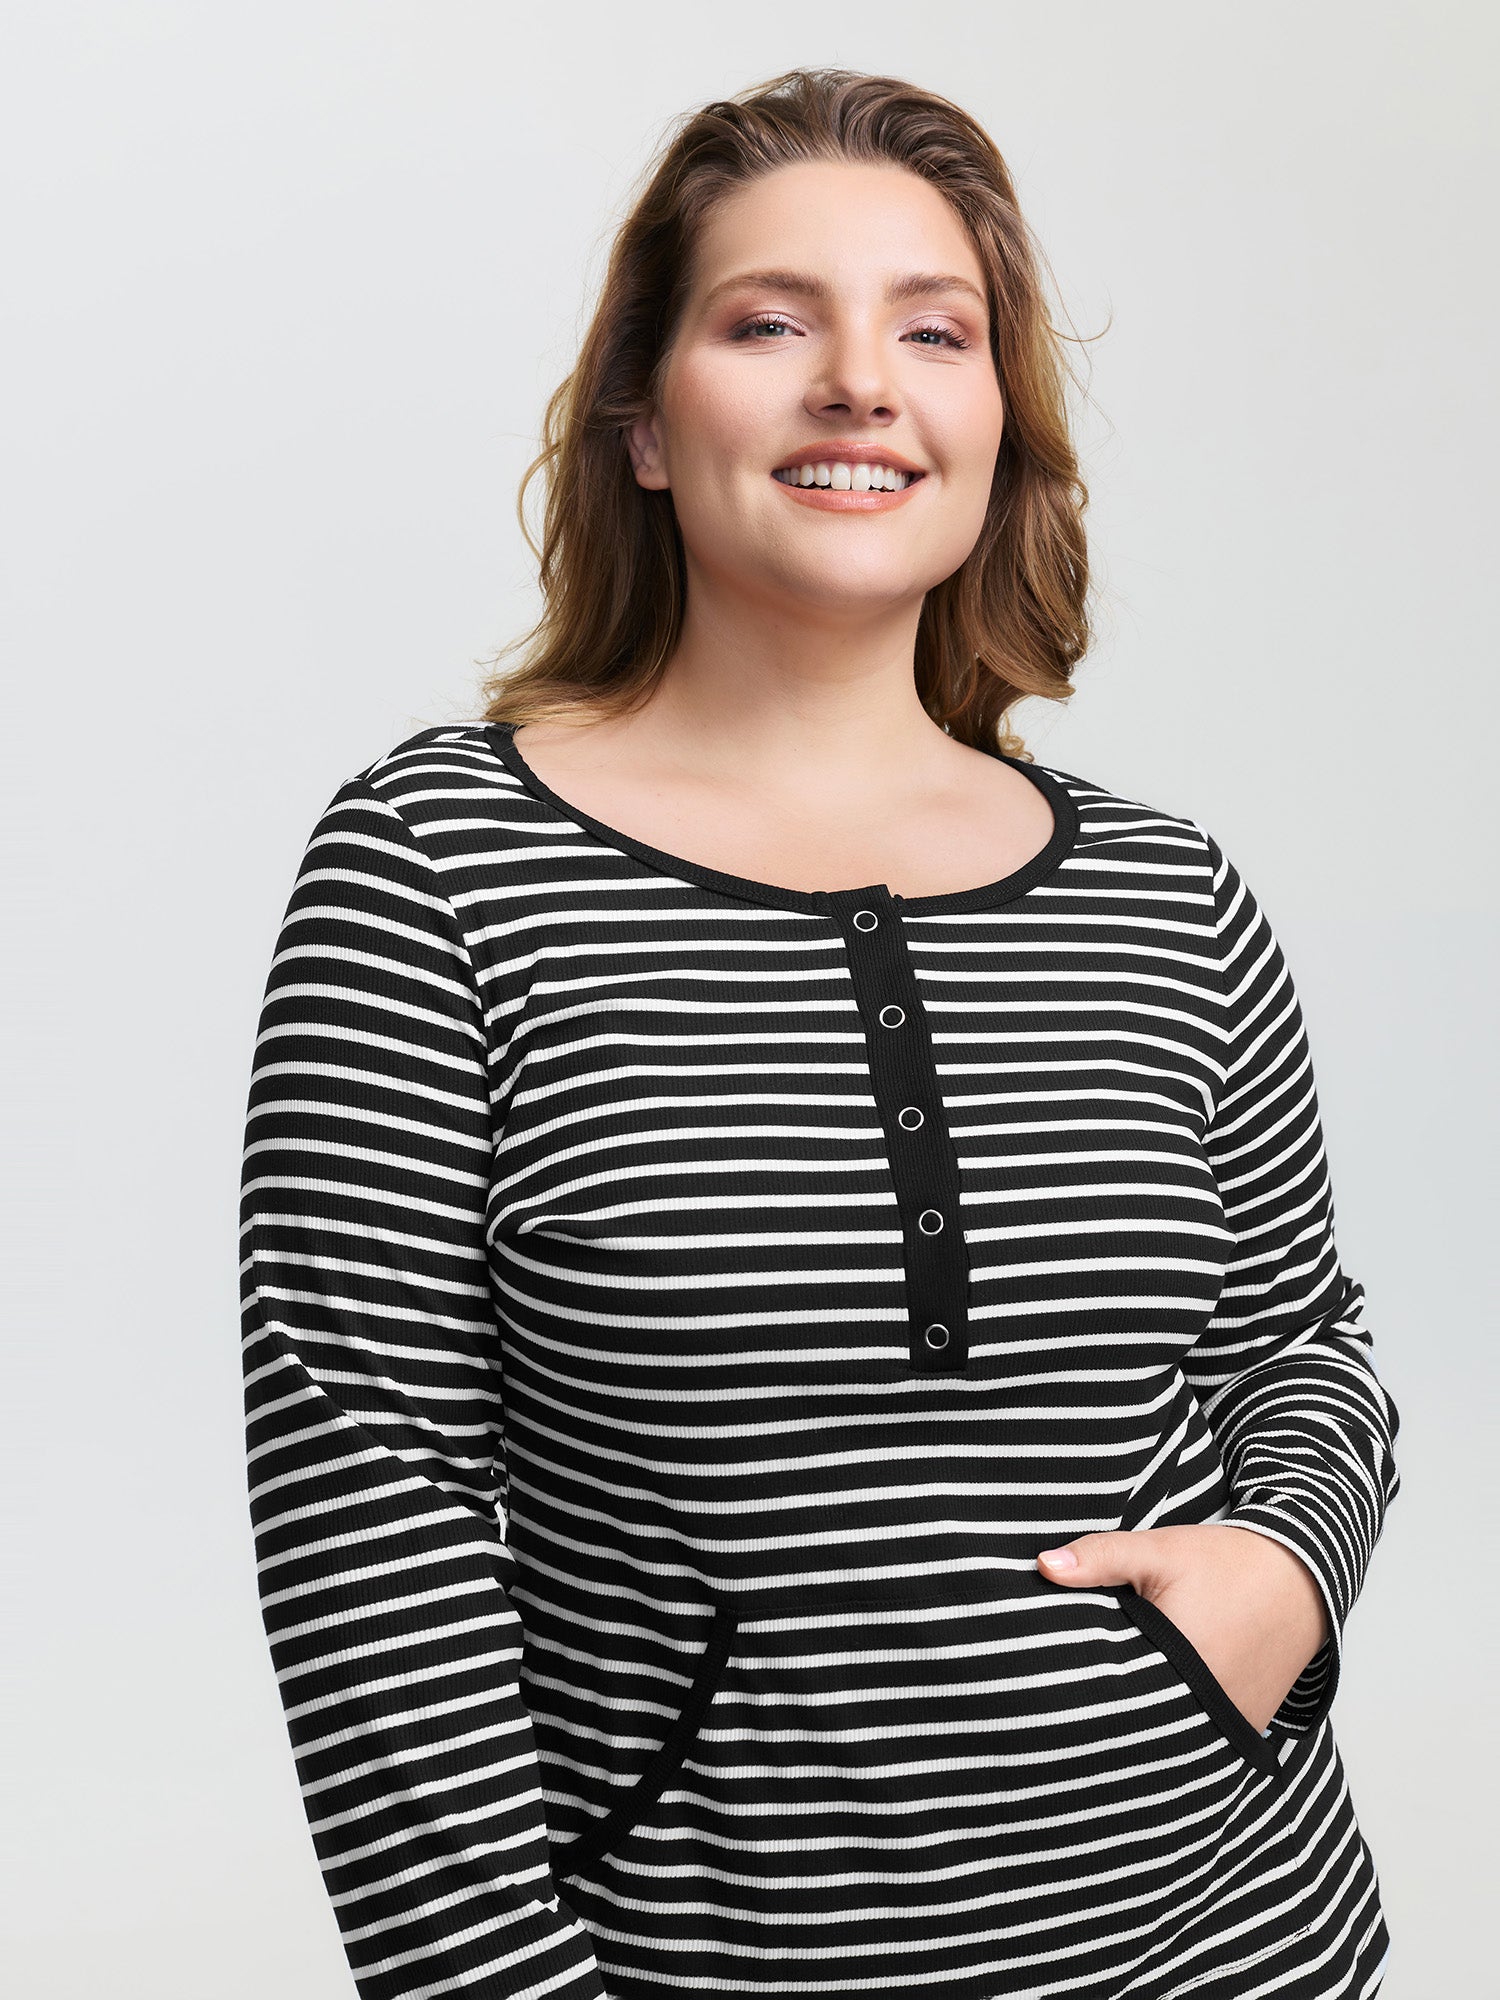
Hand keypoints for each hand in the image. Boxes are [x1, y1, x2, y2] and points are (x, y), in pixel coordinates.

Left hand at [1035, 1524, 1329, 1734]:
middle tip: (1059, 1713)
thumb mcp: (1160, 1552)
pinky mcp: (1243, 1726)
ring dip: (1137, 1726)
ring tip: (1094, 1720)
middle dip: (1103, 1717)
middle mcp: (1209, 1705)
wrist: (1302, 1574)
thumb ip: (1100, 1559)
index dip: (1078, 1698)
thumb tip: (1043, 1566)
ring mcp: (1230, 1723)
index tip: (1046, 1694)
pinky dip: (1170, 1725)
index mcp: (1181, 1664)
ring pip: (1168, 1737)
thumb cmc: (1230, 1563)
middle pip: (1138, 1725)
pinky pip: (1196, 1736)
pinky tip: (1143, 1713)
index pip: (1114, 1697)